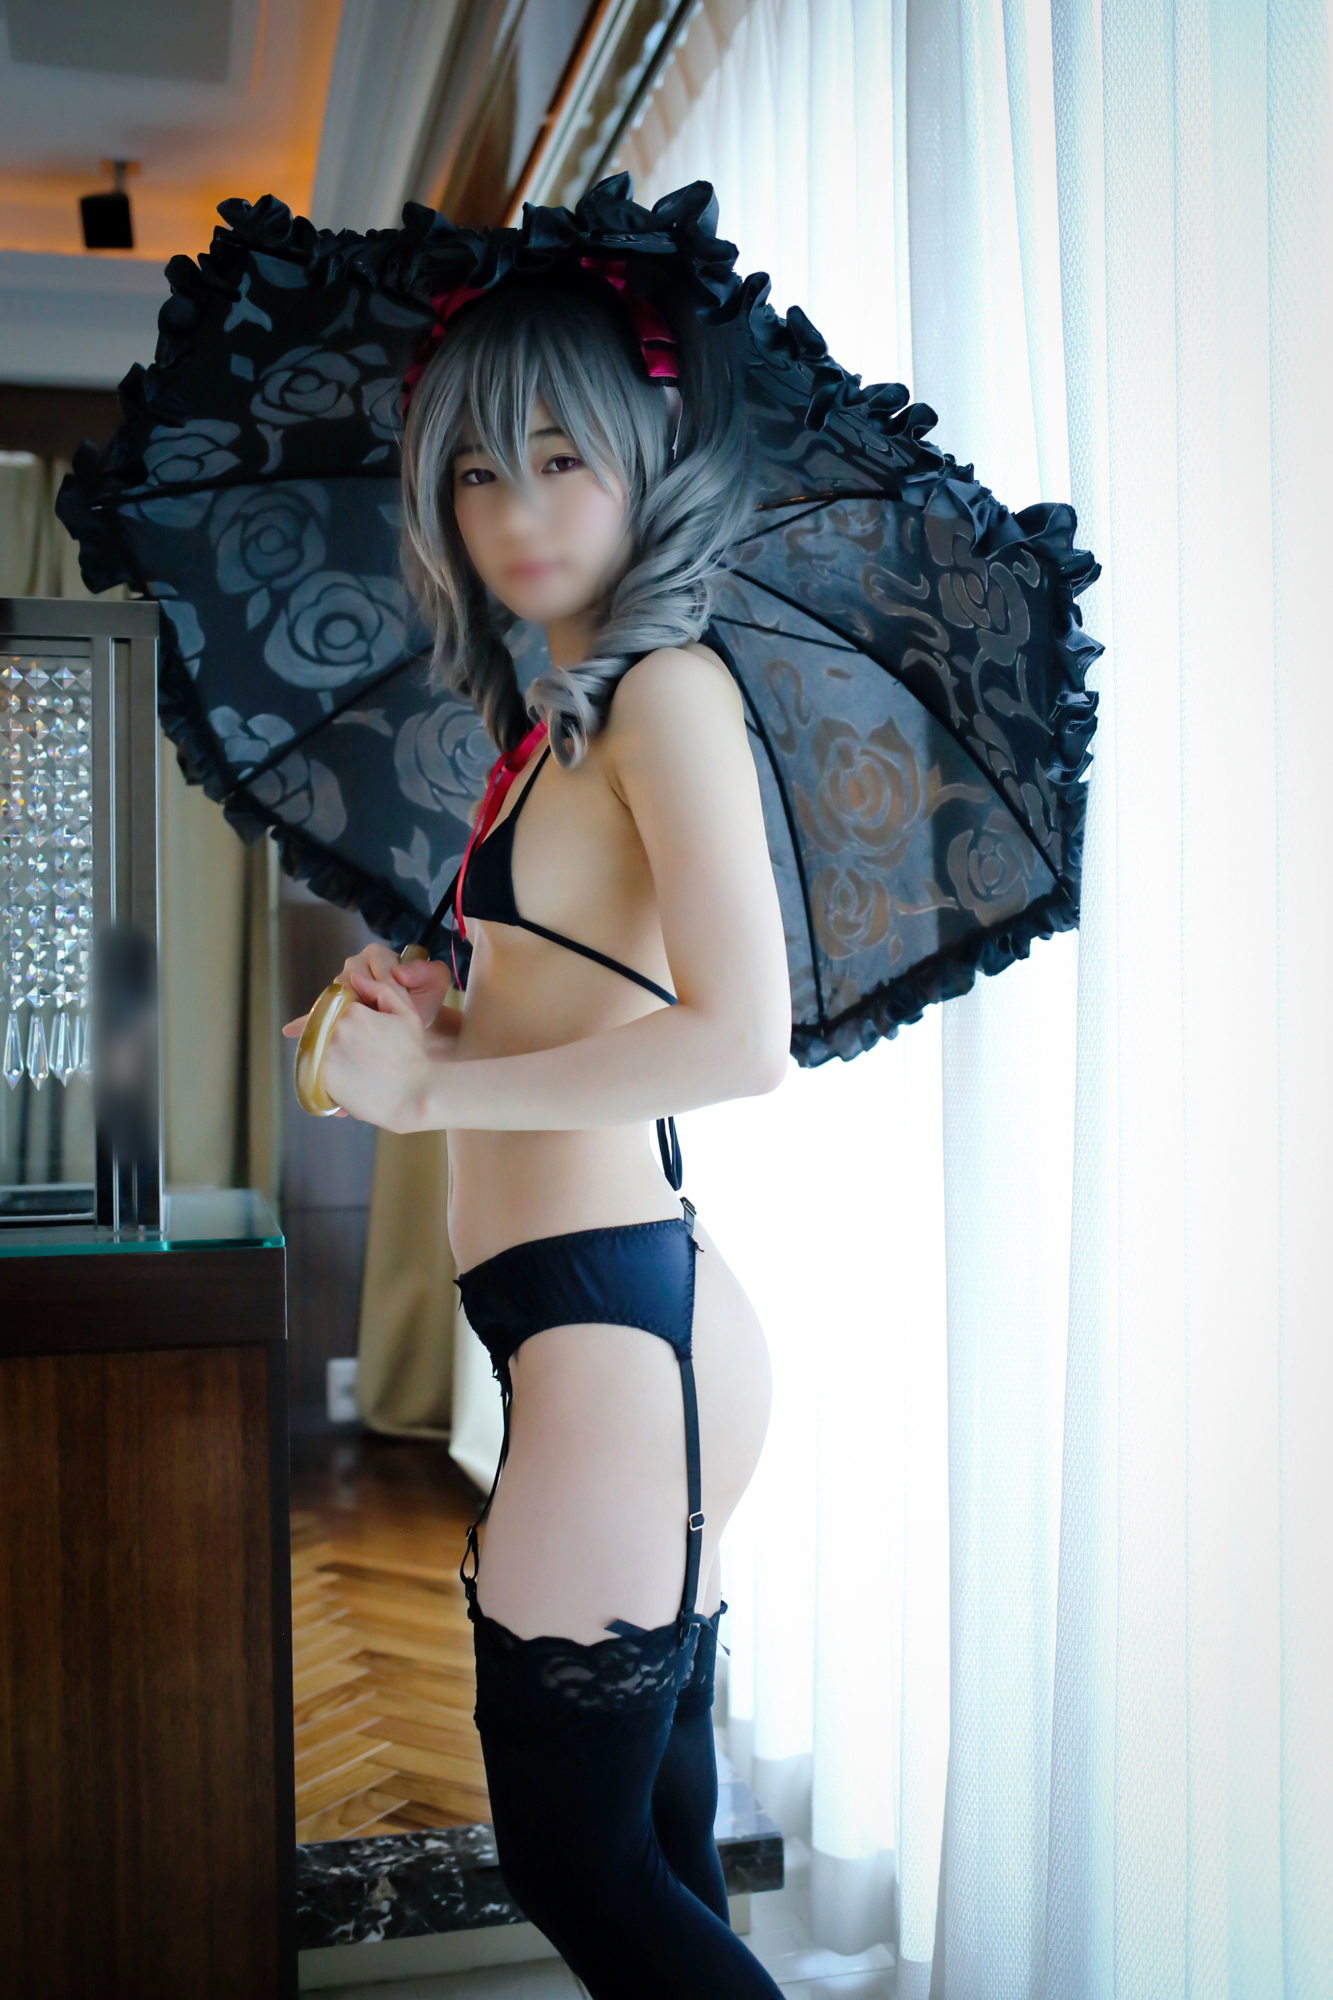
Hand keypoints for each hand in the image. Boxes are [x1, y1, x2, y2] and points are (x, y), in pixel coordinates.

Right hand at [282, 944, 457, 1063]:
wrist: (415, 1028)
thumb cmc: (423, 1003)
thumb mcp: (434, 987)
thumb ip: (426, 973)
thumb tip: (401, 973)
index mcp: (377, 956)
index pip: (375, 963)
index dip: (387, 982)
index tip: (397, 999)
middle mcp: (354, 966)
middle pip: (351, 978)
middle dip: (365, 1000)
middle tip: (378, 1017)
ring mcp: (341, 987)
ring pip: (336, 995)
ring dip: (346, 1012)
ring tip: (362, 1028)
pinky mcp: (333, 1007)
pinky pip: (318, 1013)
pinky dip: (307, 1022)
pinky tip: (292, 1030)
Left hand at [317, 967, 435, 1131]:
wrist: (413, 1096)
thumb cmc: (413, 1056)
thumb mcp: (406, 1015)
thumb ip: (382, 990)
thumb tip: (356, 977)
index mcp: (353, 1012)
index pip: (334, 1006)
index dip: (343, 1017)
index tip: (356, 1032)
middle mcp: (335, 1030)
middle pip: (323, 1026)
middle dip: (335, 1035)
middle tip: (356, 1052)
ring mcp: (325, 1056)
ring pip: (315, 1047)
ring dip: (326, 1053)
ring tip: (351, 1067)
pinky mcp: (320, 1079)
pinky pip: (313, 1070)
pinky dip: (324, 1073)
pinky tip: (345, 1079)